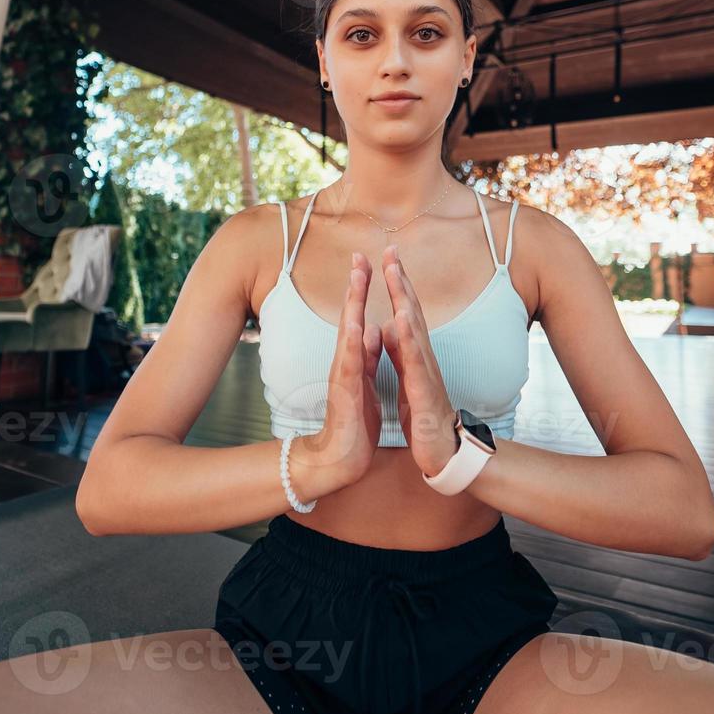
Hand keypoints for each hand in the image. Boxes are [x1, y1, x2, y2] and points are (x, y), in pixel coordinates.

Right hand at [299, 252, 382, 489]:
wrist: (341, 458)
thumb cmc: (354, 421)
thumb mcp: (365, 382)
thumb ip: (367, 356)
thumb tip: (372, 329)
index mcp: (355, 358)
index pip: (358, 317)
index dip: (363, 289)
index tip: (368, 260)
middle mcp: (345, 361)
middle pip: (351, 317)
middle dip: (355, 286)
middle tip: (359, 255)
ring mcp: (343, 376)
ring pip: (348, 334)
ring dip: (352, 306)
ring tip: (357, 279)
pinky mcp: (345, 394)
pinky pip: (350, 365)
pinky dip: (353, 345)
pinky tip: (358, 327)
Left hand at [378, 244, 459, 478]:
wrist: (442, 450)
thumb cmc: (424, 414)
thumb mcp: (408, 377)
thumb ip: (401, 351)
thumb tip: (390, 326)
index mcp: (415, 354)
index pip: (405, 311)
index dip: (397, 283)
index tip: (387, 256)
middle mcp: (423, 356)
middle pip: (412, 311)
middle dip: (401, 280)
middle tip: (391, 250)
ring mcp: (426, 371)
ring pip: (415, 330)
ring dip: (405, 300)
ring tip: (395, 274)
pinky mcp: (424, 391)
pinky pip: (415, 362)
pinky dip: (408, 339)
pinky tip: (400, 321)